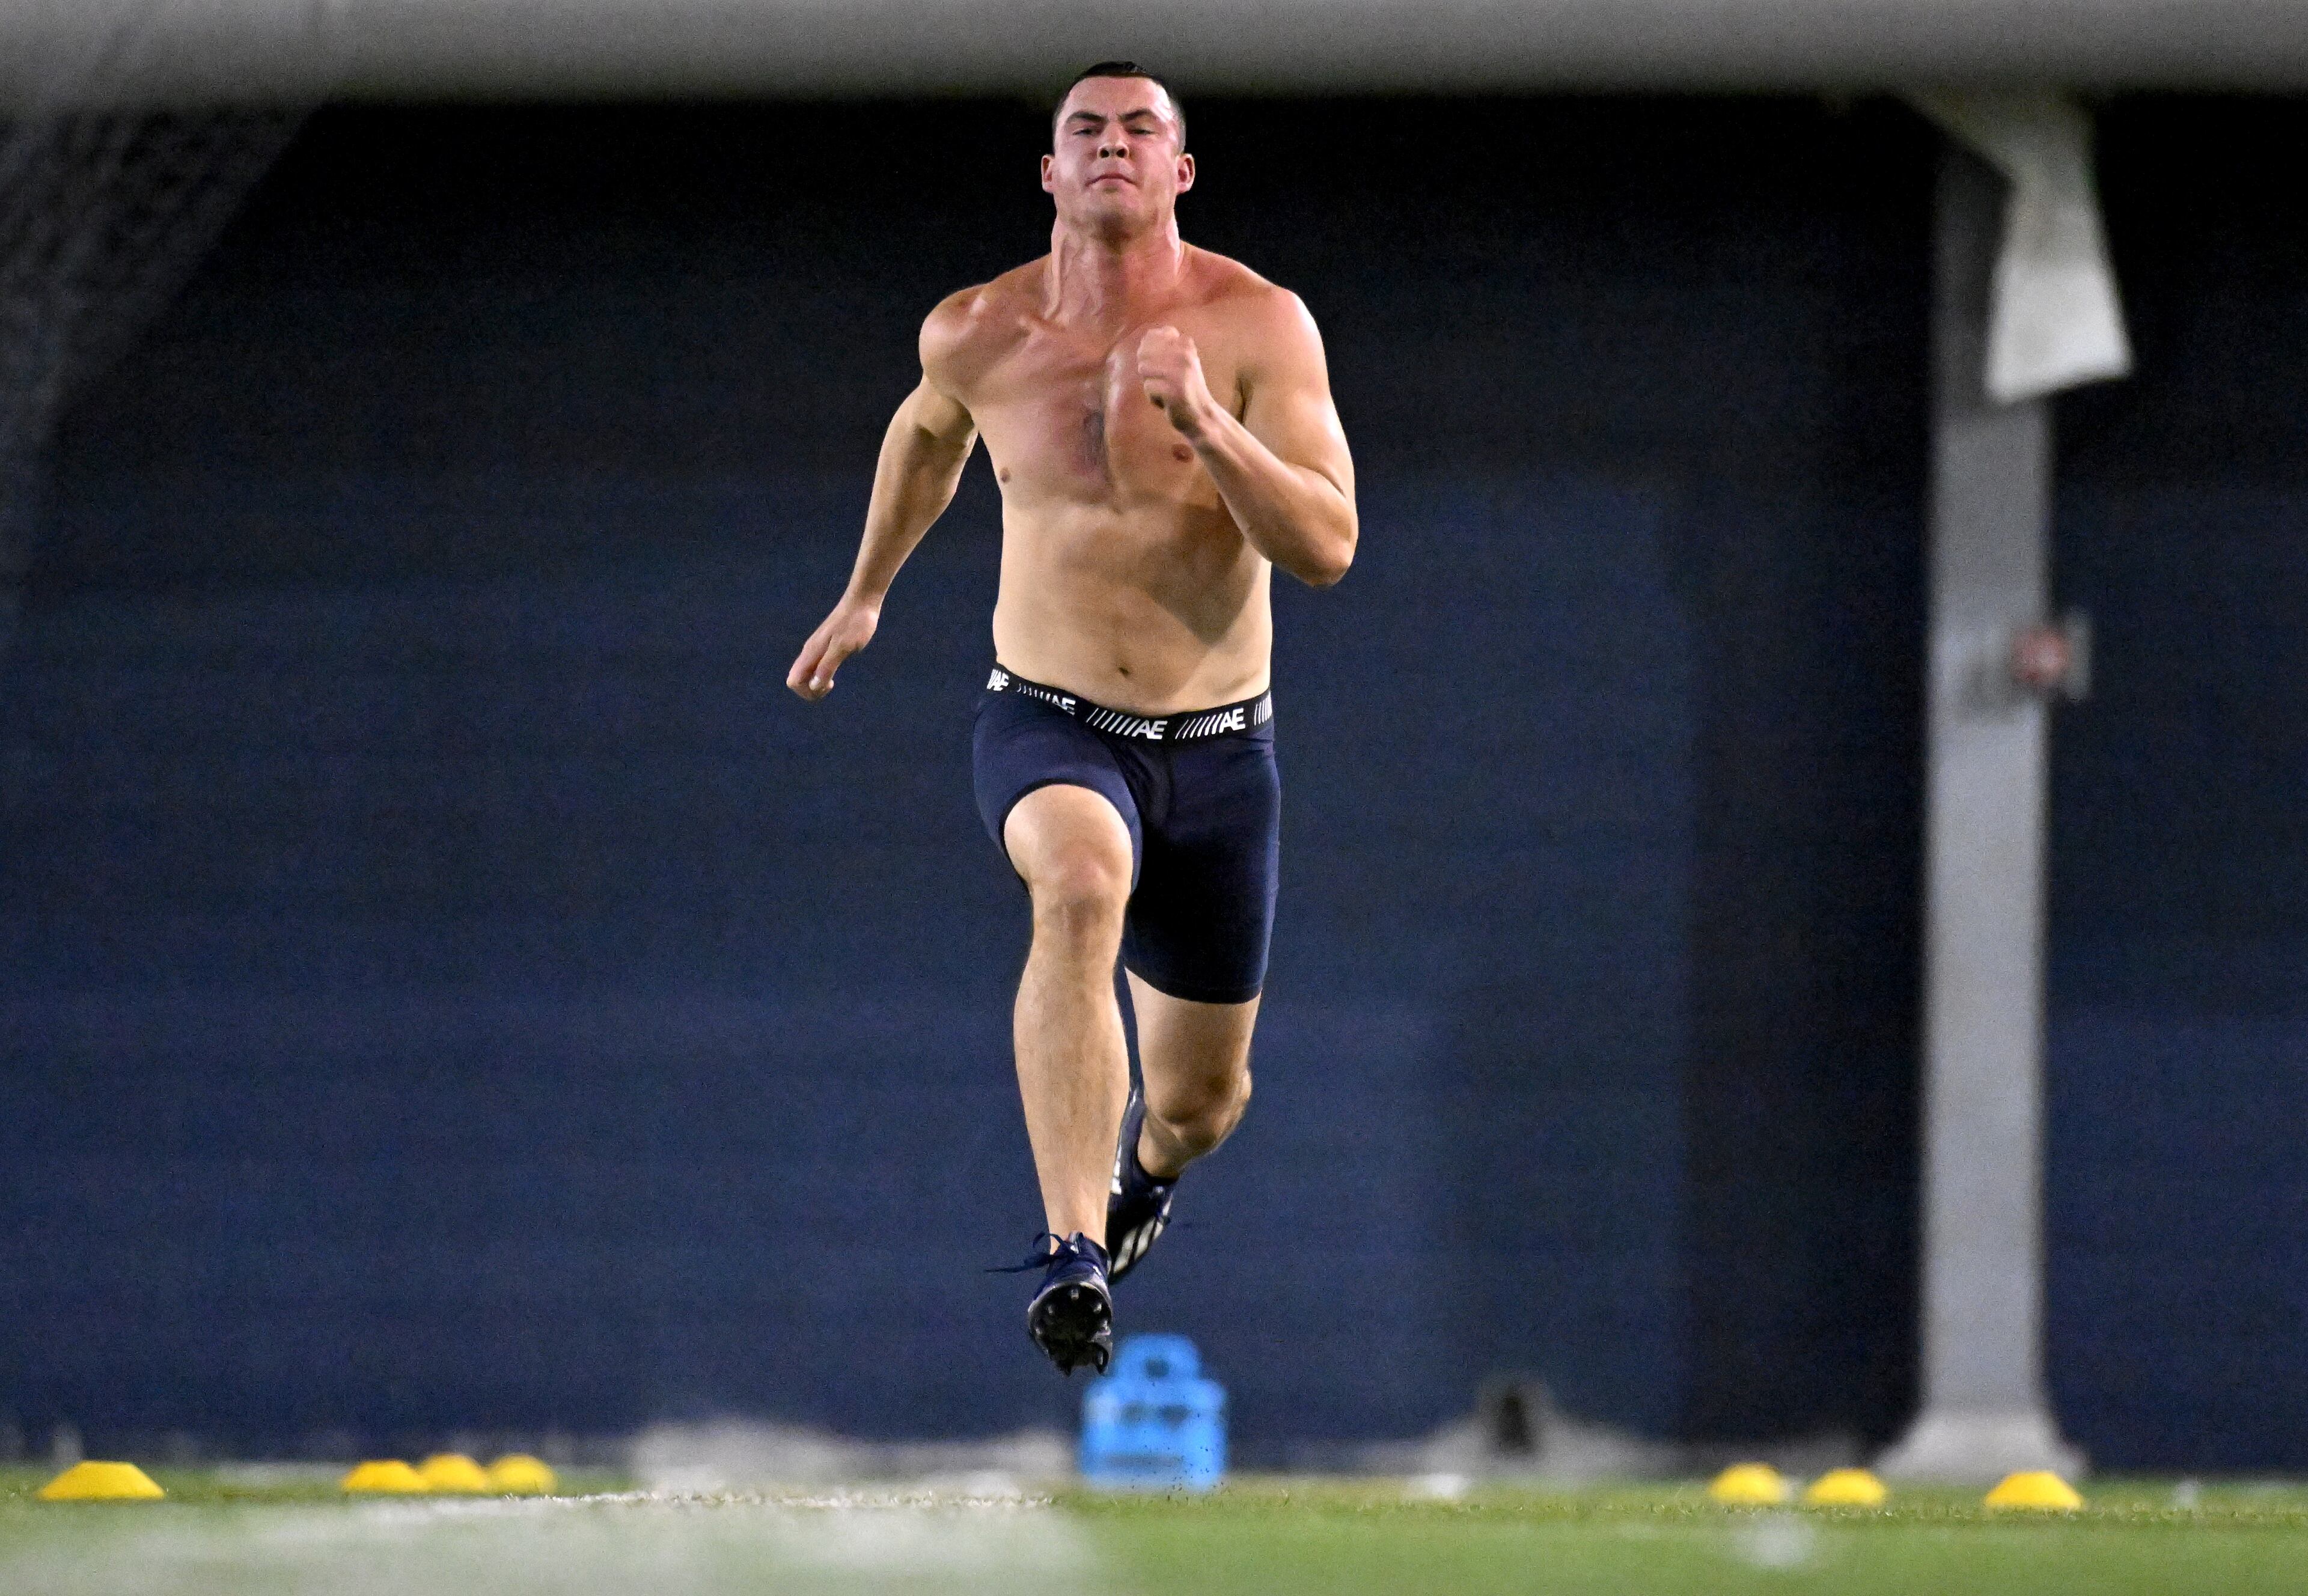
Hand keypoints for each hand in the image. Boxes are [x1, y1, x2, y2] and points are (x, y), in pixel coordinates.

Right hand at [787, 597, 879, 700]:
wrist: (862, 602)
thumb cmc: (856, 623)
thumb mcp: (843, 647)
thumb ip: (827, 666)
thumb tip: (814, 686)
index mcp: (811, 652)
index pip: (793, 681)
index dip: (807, 691)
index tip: (828, 685)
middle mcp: (810, 651)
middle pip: (797, 680)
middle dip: (811, 690)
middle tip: (831, 684)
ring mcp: (816, 648)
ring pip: (806, 674)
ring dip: (817, 683)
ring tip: (833, 679)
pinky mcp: (825, 645)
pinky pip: (815, 666)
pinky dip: (823, 674)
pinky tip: (836, 667)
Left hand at [1136, 325, 1215, 439]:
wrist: (1201, 414)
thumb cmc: (1185, 387)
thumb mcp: (1180, 360)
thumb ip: (1165, 345)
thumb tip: (1147, 335)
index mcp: (1185, 344)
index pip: (1151, 336)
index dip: (1150, 353)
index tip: (1166, 366)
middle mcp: (1184, 354)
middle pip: (1143, 353)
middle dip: (1148, 369)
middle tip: (1165, 381)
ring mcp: (1180, 372)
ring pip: (1143, 369)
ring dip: (1151, 383)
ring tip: (1166, 389)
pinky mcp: (1174, 390)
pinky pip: (1148, 387)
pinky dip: (1154, 397)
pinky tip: (1168, 401)